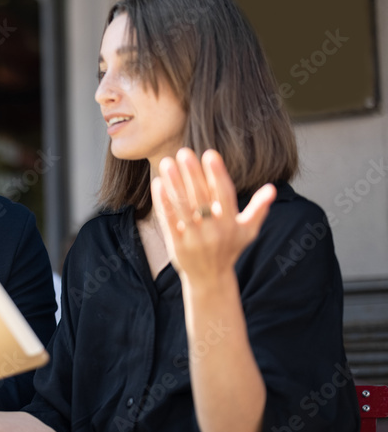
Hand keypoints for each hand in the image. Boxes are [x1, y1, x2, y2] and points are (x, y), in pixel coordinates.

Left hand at [151, 148, 274, 282]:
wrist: (210, 279)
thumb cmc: (229, 249)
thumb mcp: (248, 231)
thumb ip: (258, 209)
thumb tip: (272, 189)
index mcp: (231, 224)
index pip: (224, 195)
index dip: (217, 174)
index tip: (209, 154)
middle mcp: (214, 231)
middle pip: (201, 198)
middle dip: (192, 174)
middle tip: (183, 153)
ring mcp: (194, 238)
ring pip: (183, 207)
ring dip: (174, 184)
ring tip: (167, 163)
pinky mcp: (177, 245)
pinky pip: (169, 221)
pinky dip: (164, 203)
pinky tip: (158, 184)